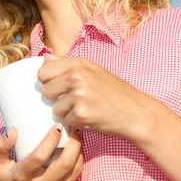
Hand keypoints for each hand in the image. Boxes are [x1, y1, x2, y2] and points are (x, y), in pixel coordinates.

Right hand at [0, 125, 82, 180]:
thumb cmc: (3, 178)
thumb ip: (1, 145)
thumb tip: (13, 130)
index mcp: (21, 177)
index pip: (39, 157)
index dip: (50, 141)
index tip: (57, 126)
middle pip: (63, 165)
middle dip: (73, 144)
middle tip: (74, 128)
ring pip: (73, 172)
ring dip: (78, 152)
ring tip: (77, 136)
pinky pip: (73, 178)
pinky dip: (78, 163)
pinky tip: (76, 151)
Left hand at [38, 54, 155, 139]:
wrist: (137, 113)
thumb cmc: (115, 92)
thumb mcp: (93, 70)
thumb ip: (67, 64)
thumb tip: (45, 58)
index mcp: (77, 64)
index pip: (43, 72)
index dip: (48, 82)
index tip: (59, 86)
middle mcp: (76, 76)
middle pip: (45, 90)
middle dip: (56, 98)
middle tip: (74, 100)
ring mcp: (79, 95)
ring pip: (55, 108)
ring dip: (67, 112)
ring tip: (85, 108)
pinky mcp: (82, 113)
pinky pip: (66, 120)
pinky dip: (76, 122)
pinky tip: (90, 117)